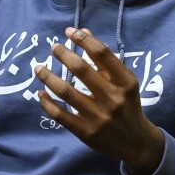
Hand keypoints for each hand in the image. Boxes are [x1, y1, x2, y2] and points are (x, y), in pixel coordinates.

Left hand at [35, 27, 165, 174]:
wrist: (135, 142)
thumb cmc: (128, 105)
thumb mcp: (124, 82)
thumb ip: (104, 59)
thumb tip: (83, 32)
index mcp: (126, 82)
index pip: (102, 54)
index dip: (84, 40)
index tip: (69, 32)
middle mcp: (113, 98)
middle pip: (82, 69)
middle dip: (64, 54)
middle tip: (53, 47)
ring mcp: (99, 117)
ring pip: (65, 91)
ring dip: (48, 77)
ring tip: (39, 68)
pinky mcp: (86, 132)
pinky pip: (60, 115)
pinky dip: (47, 102)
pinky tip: (41, 92)